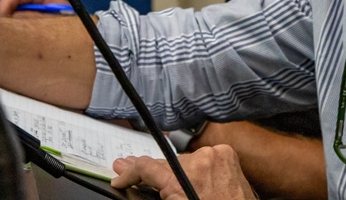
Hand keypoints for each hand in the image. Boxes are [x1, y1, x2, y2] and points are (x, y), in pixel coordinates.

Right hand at [111, 145, 256, 198]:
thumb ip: (160, 192)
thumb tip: (139, 183)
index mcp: (181, 181)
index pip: (146, 167)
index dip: (129, 172)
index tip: (120, 177)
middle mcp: (197, 162)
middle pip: (165, 163)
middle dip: (151, 172)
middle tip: (128, 168)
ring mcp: (214, 155)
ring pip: (184, 160)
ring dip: (176, 171)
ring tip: (164, 178)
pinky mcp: (226, 153)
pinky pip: (202, 157)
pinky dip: (196, 167)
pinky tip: (190, 176)